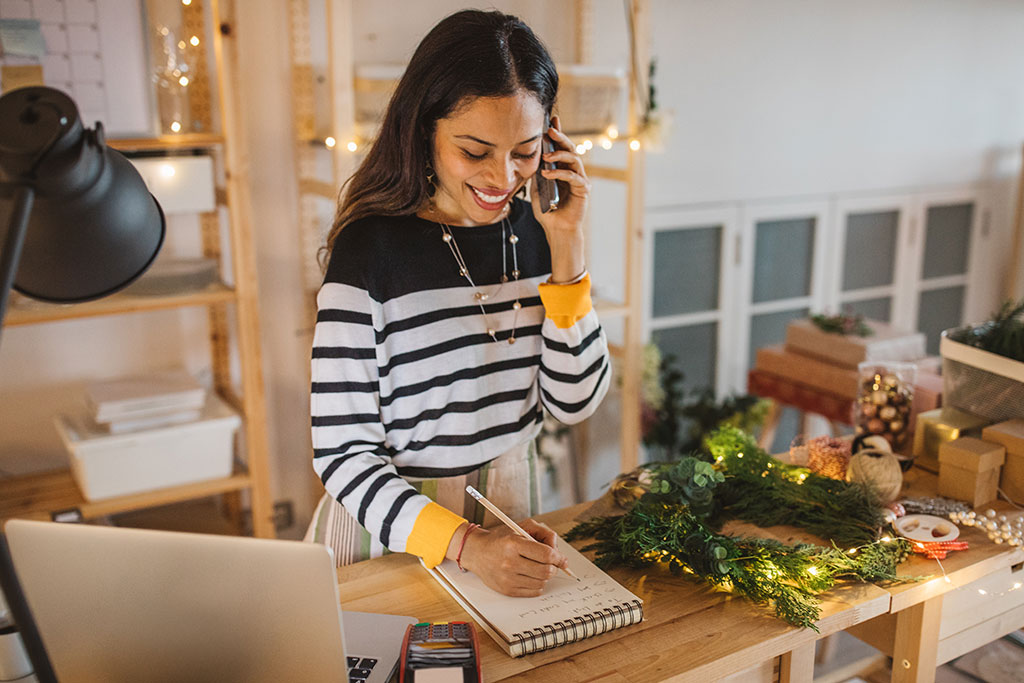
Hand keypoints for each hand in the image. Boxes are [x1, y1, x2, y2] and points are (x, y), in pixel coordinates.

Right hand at [455, 519, 568, 596]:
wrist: (477, 552)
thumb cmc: (501, 539)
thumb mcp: (521, 526)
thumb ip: (544, 533)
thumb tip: (560, 555)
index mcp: (513, 544)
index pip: (546, 555)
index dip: (558, 557)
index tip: (561, 558)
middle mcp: (510, 562)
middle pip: (546, 571)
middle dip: (553, 567)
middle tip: (550, 563)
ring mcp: (508, 578)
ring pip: (542, 582)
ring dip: (545, 575)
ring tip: (537, 567)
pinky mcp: (507, 590)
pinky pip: (534, 592)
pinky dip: (537, 584)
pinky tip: (530, 575)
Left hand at [529, 115, 588, 282]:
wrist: (557, 229)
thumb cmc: (548, 210)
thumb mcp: (537, 187)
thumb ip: (537, 172)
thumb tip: (529, 156)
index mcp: (562, 168)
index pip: (560, 147)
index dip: (557, 133)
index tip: (551, 120)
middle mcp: (573, 171)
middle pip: (570, 148)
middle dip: (560, 138)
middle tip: (549, 131)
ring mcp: (580, 179)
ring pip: (574, 159)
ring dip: (559, 155)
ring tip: (545, 157)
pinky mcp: (584, 190)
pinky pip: (574, 177)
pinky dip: (560, 174)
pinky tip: (547, 174)